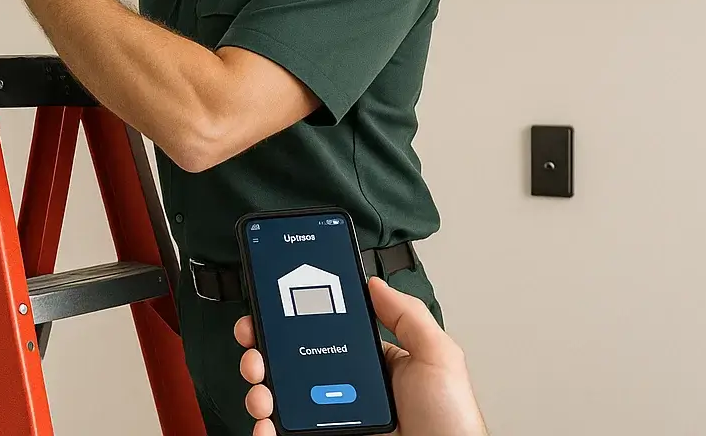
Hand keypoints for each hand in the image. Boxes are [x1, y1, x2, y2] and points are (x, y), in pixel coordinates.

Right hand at [233, 278, 487, 435]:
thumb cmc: (451, 424)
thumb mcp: (438, 359)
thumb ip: (408, 316)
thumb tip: (375, 283)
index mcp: (369, 364)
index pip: (319, 333)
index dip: (289, 321)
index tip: (267, 311)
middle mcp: (345, 390)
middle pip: (288, 363)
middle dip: (261, 351)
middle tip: (254, 349)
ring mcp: (332, 418)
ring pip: (278, 397)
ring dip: (257, 388)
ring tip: (261, 391)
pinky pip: (284, 432)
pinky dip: (264, 428)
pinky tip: (265, 424)